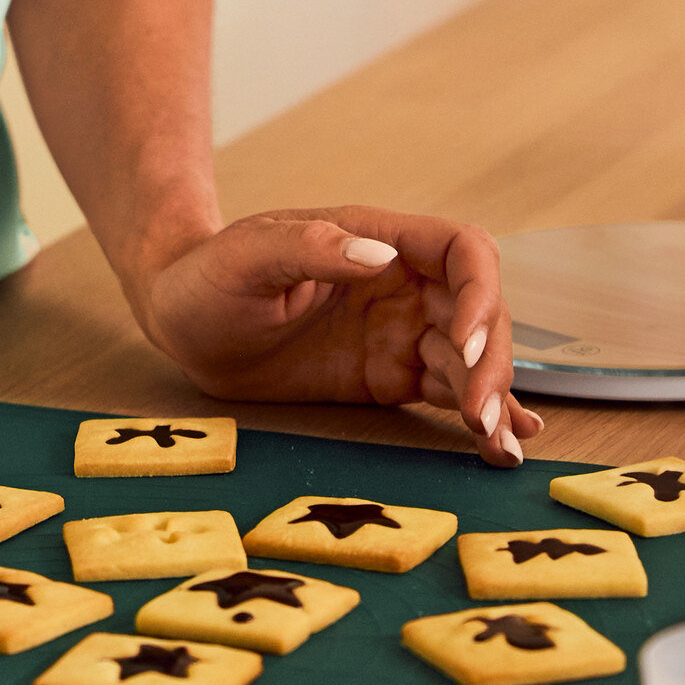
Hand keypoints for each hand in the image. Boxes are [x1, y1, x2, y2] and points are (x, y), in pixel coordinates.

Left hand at [136, 204, 540, 465]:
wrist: (182, 322)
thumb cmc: (208, 274)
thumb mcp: (246, 254)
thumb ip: (310, 245)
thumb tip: (378, 254)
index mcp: (378, 239)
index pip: (463, 252)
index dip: (481, 293)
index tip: (467, 341)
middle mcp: (402, 284)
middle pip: (481, 312)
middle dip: (492, 361)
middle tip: (479, 415)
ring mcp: (400, 332)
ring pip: (474, 359)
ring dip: (495, 398)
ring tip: (501, 446)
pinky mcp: (389, 377)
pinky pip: (447, 393)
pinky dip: (479, 417)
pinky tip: (501, 444)